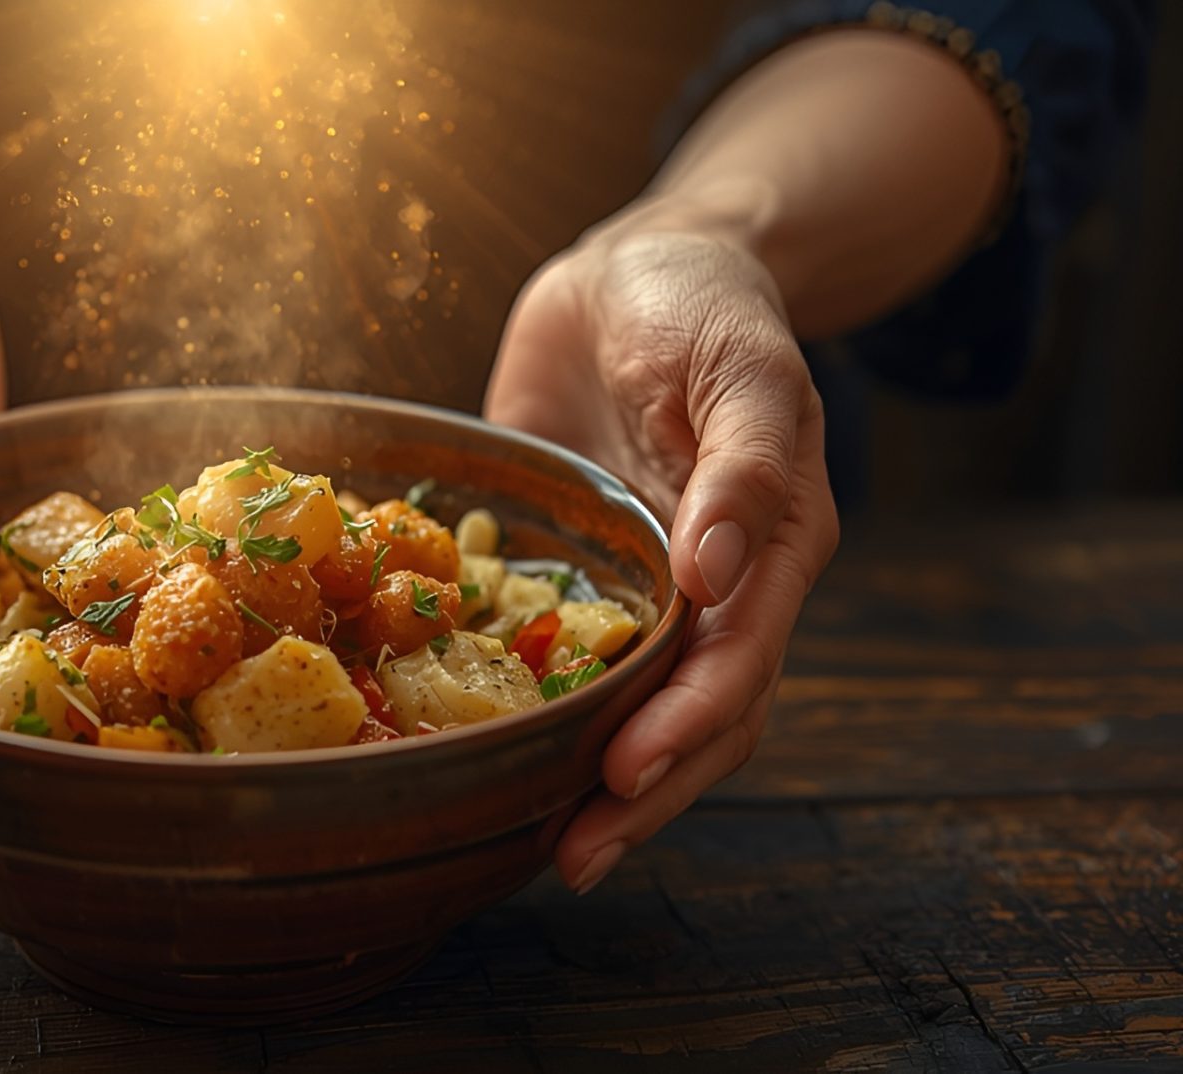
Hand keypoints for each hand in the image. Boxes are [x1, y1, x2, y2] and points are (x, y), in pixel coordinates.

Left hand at [484, 204, 839, 893]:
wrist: (631, 271)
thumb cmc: (703, 306)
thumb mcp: (741, 365)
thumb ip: (744, 465)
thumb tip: (715, 572)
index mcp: (769, 549)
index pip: (736, 665)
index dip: (686, 726)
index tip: (625, 771)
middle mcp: (710, 589)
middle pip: (692, 718)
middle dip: (641, 792)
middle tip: (573, 856)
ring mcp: (641, 588)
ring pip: (629, 708)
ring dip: (591, 780)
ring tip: (541, 847)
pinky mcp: (574, 573)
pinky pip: (556, 656)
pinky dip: (532, 710)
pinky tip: (485, 757)